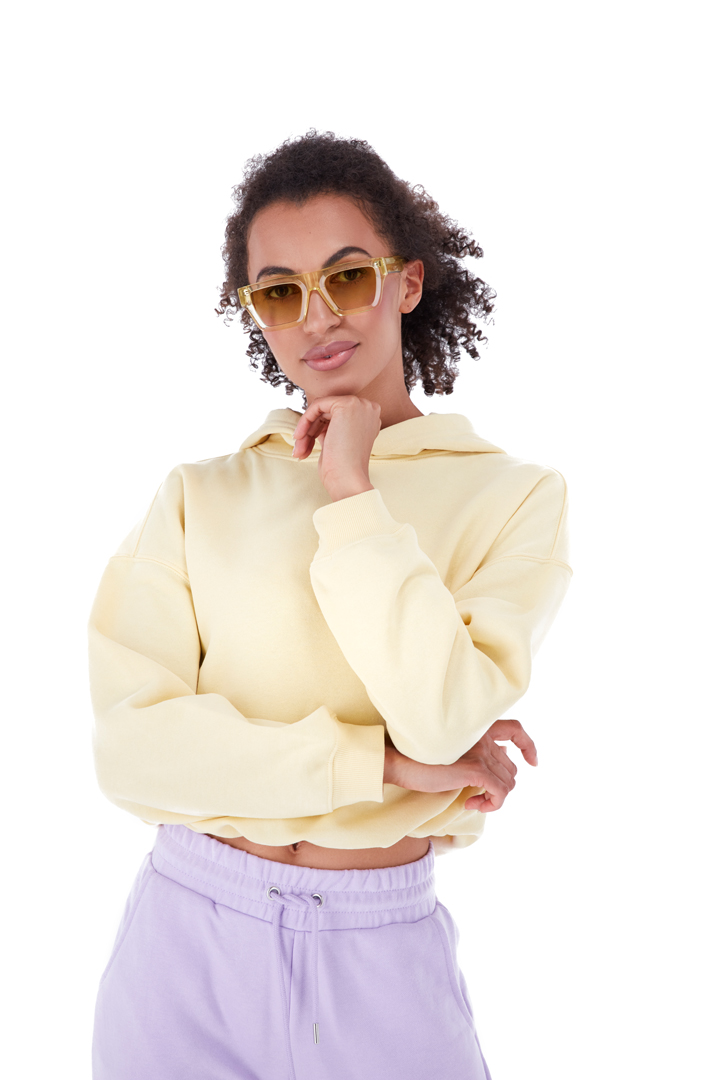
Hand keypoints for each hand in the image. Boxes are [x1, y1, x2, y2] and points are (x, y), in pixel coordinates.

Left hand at [292, 395, 380, 501]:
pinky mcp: (347, 404)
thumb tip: (312, 420)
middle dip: (311, 431)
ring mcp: (360, 405)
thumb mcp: (336, 443)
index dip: (319, 430)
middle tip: (300, 451)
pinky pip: (317, 405)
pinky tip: (300, 436)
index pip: (337, 417)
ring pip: (321, 408)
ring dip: (306, 429)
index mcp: (369, 419)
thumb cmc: (341, 470)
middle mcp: (368, 409)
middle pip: (328, 412)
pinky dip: (305, 420)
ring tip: (299, 450)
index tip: (307, 448)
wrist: (348, 480)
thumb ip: (329, 428)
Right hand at [383, 719, 537, 812]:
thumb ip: (472, 755)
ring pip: (508, 783)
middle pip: (511, 768)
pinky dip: (492, 804)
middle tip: (479, 796)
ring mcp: (480, 751)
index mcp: (477, 728)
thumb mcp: (451, 754)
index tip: (532, 762)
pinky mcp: (476, 769)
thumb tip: (489, 775)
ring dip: (494, 798)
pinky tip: (471, 803)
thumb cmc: (419, 761)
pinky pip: (501, 793)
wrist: (400, 762)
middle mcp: (482, 735)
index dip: (528, 746)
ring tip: (473, 800)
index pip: (515, 729)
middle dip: (500, 788)